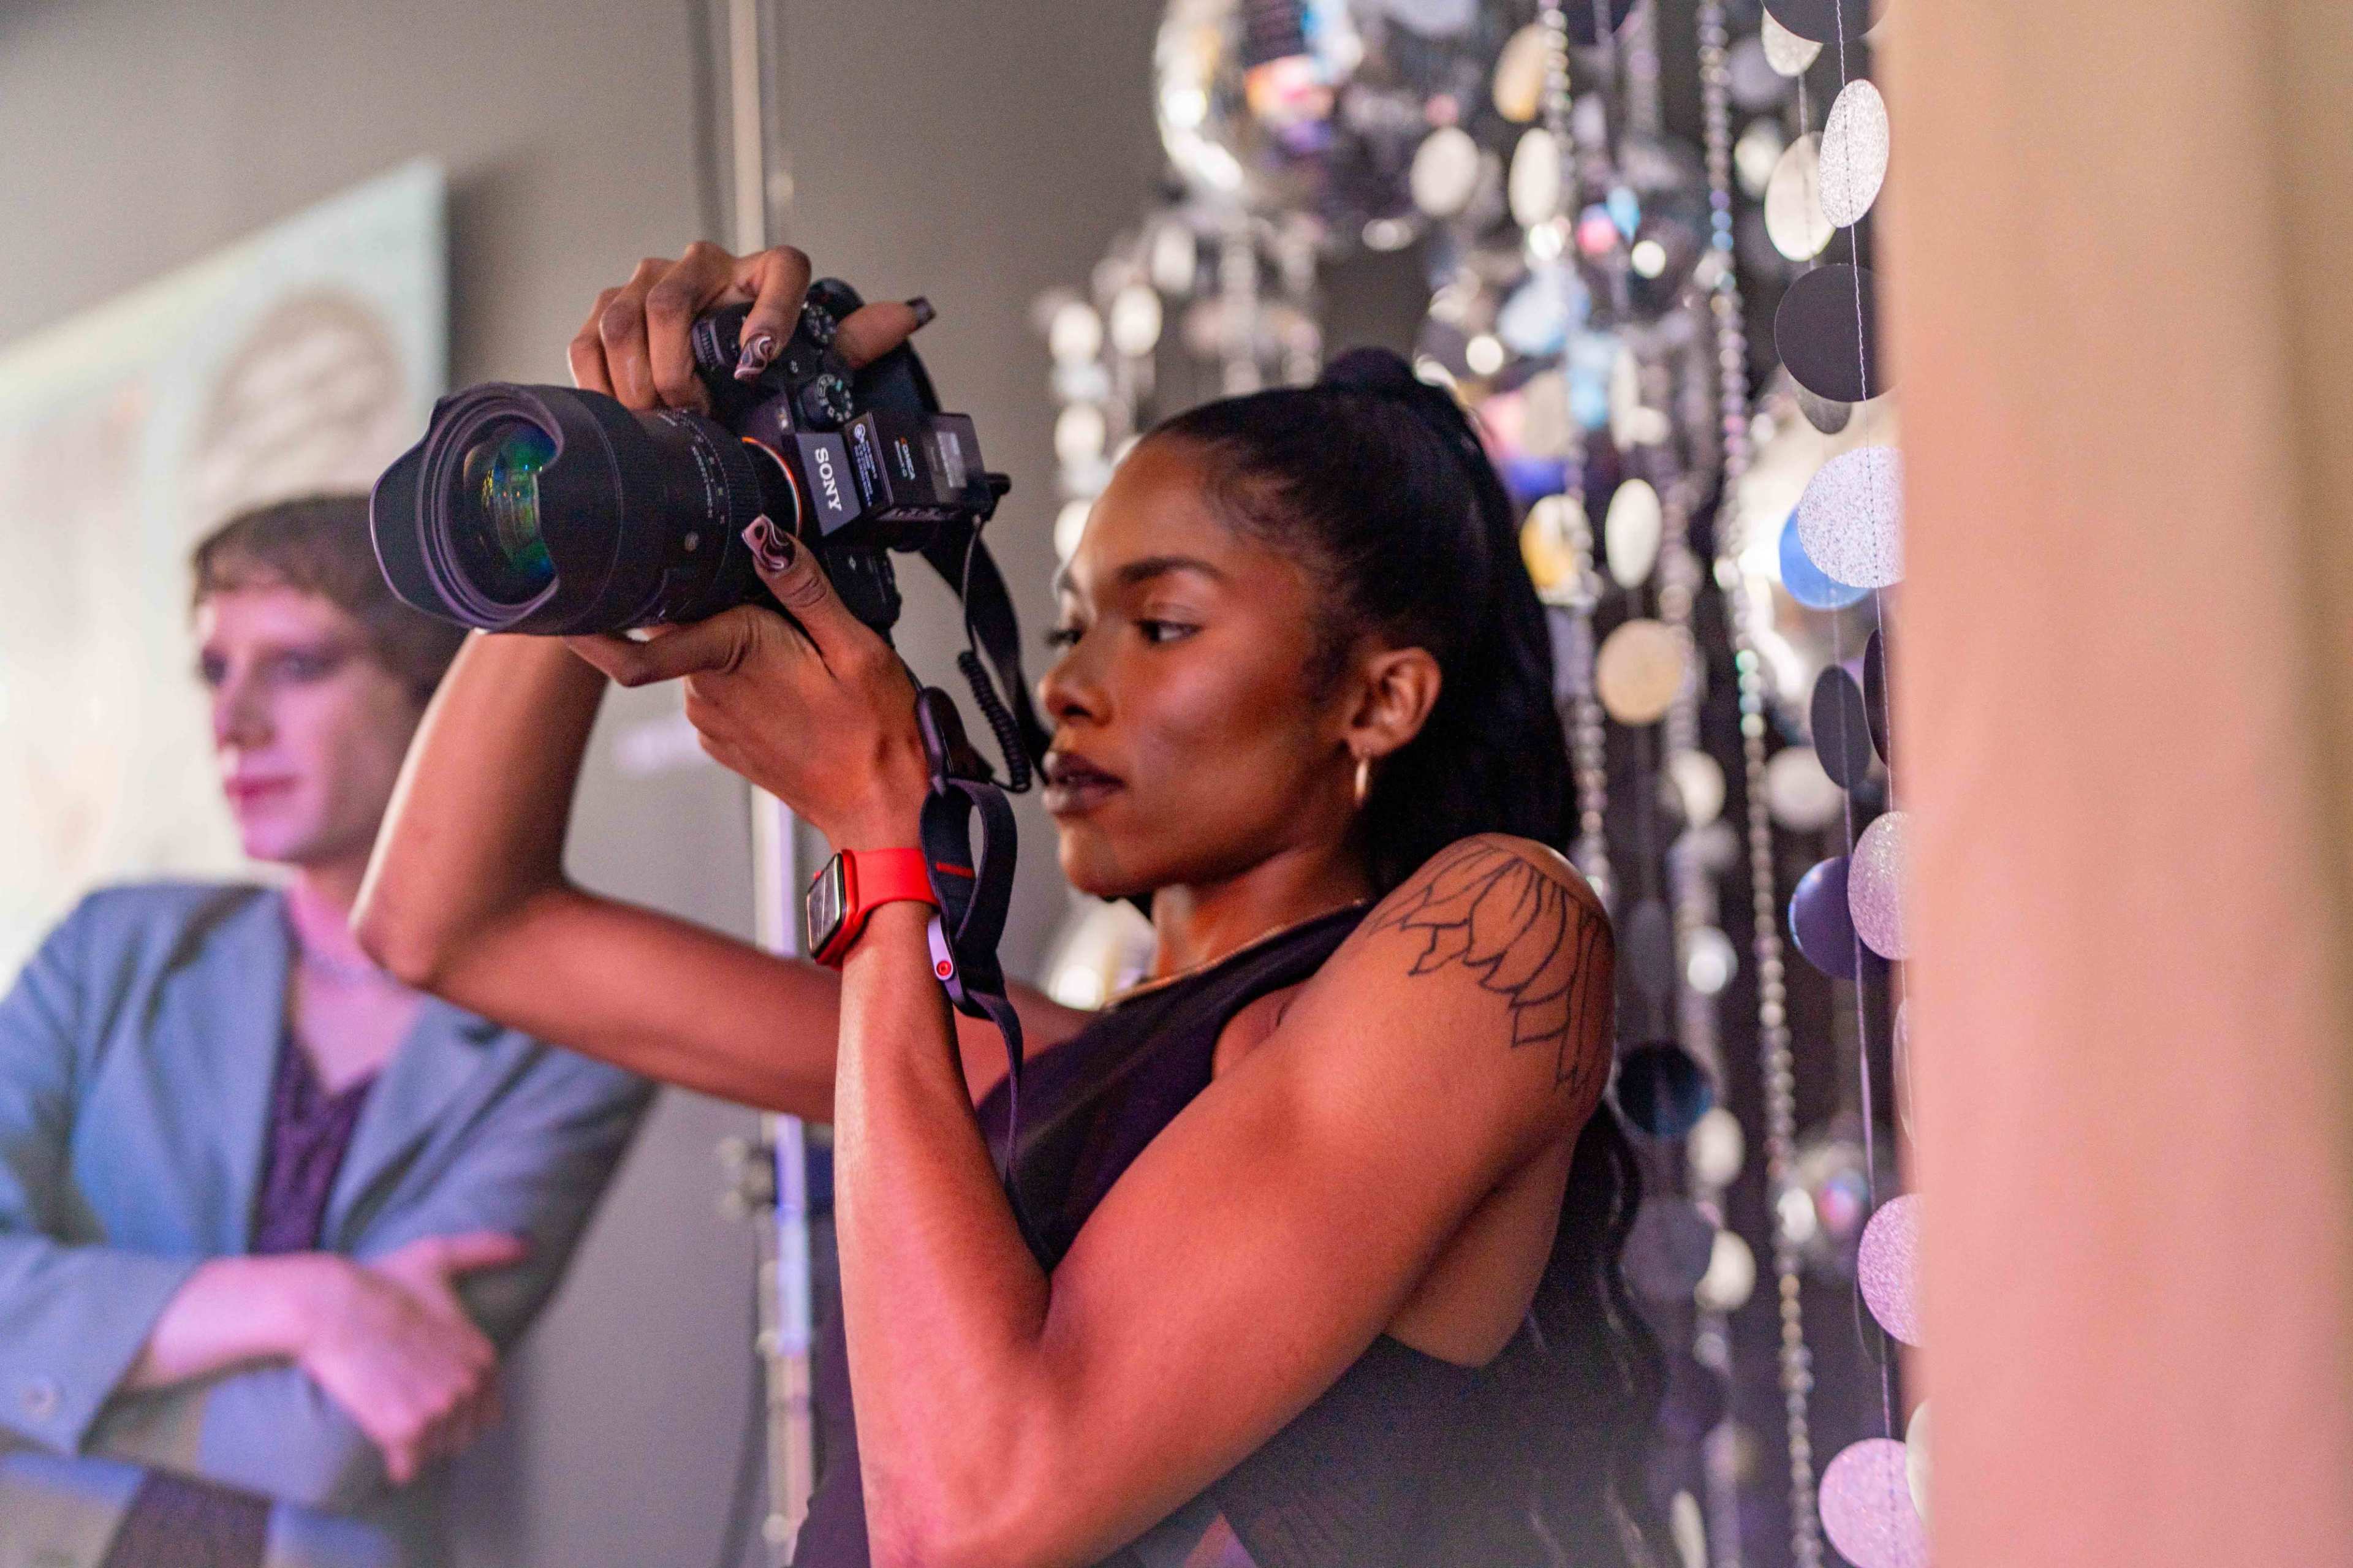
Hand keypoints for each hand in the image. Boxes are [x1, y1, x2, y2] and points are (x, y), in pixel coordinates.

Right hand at [295, 1233, 526, 1483]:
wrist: (332, 1306)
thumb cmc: (381, 1283)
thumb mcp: (439, 1258)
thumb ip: (487, 1251)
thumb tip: (529, 1245)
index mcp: (483, 1355)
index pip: (490, 1412)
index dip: (460, 1411)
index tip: (431, 1398)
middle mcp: (469, 1385)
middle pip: (462, 1436)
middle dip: (438, 1430)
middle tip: (405, 1405)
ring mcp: (440, 1409)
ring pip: (436, 1453)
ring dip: (416, 1446)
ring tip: (391, 1413)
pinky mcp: (405, 1430)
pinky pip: (408, 1469)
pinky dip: (396, 1464)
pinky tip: (383, 1443)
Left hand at [565, 527, 928, 849]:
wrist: (882, 807)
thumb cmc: (875, 736)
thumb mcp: (857, 646)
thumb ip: (805, 587)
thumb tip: (767, 539)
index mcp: (733, 655)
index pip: (632, 647)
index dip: (588, 628)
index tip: (556, 608)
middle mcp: (708, 691)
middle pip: (678, 625)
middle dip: (710, 608)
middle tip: (779, 619)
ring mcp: (712, 720)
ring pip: (700, 656)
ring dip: (735, 645)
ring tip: (802, 663)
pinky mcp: (722, 741)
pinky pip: (718, 689)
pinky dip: (745, 678)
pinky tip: (795, 689)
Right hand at [568, 242, 928, 413]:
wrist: (718, 353)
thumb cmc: (765, 354)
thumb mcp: (811, 353)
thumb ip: (854, 339)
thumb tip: (910, 315)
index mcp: (764, 271)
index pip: (782, 271)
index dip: (771, 312)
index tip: (758, 362)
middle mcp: (702, 264)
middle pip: (671, 298)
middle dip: (677, 363)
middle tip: (693, 409)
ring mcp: (647, 281)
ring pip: (622, 316)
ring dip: (636, 374)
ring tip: (659, 414)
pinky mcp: (608, 308)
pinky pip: (588, 337)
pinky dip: (598, 377)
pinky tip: (622, 408)